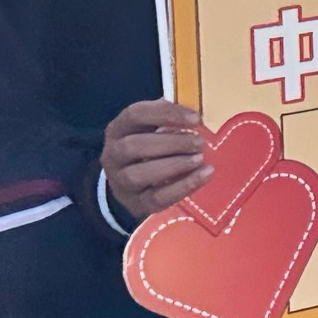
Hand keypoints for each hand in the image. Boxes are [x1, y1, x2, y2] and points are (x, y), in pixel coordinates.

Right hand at [102, 98, 209, 219]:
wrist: (134, 185)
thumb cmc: (151, 148)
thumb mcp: (153, 127)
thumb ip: (170, 117)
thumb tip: (195, 116)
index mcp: (117, 129)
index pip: (135, 115)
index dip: (166, 114)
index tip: (196, 119)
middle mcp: (112, 155)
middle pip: (133, 146)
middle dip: (171, 143)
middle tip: (199, 142)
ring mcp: (120, 182)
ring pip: (138, 175)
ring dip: (174, 165)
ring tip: (199, 158)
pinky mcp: (136, 203)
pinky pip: (157, 198)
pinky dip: (183, 186)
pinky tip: (205, 174)